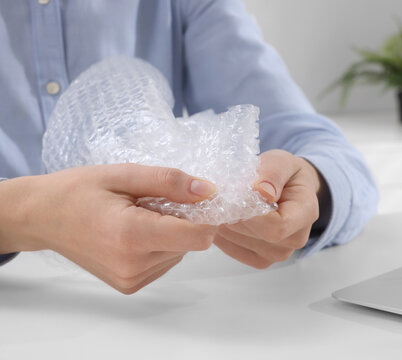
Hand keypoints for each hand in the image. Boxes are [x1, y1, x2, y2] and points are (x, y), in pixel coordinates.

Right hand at [0, 164, 216, 293]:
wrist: (42, 217)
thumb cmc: (80, 190)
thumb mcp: (125, 174)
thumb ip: (170, 182)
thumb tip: (209, 191)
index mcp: (132, 234)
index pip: (197, 237)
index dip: (206, 216)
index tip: (195, 199)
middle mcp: (133, 265)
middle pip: (189, 244)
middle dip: (182, 221)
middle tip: (152, 204)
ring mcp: (130, 279)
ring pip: (179, 253)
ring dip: (170, 234)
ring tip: (139, 217)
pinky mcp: (128, 286)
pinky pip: (164, 263)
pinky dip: (159, 246)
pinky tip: (135, 233)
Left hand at [214, 150, 323, 268]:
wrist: (289, 189)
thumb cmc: (285, 174)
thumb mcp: (282, 161)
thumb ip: (272, 173)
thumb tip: (261, 192)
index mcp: (305, 213)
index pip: (277, 225)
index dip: (249, 213)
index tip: (231, 193)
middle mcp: (295, 239)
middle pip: (252, 233)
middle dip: (231, 211)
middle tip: (219, 191)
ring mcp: (278, 254)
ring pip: (236, 240)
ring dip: (222, 220)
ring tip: (224, 202)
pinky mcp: (260, 260)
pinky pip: (230, 248)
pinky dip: (220, 232)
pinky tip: (224, 216)